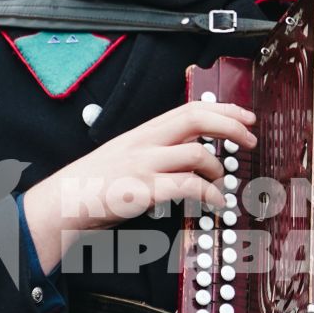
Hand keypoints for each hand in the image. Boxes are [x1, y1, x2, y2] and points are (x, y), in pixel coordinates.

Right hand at [20, 100, 256, 271]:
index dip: (222, 110)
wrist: (63, 204)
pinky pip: (188, 186)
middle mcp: (144, 143)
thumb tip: (193, 156)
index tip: (245, 117)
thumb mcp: (126, 158)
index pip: (189, 108)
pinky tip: (215, 203)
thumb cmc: (95, 185)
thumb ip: (157, 153)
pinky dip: (209, 194)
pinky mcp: (142, 190)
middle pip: (195, 118)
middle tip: (251, 138)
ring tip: (221, 184)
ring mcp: (143, 165)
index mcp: (142, 133)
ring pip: (196, 153)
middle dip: (230, 125)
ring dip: (218, 170)